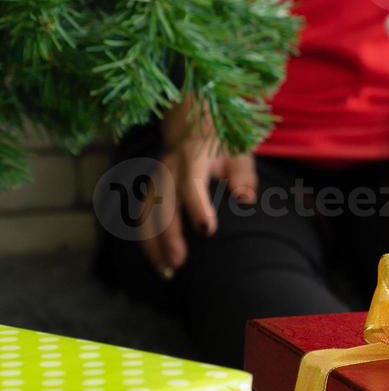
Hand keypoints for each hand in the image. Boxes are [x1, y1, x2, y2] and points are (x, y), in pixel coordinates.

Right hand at [140, 96, 256, 278]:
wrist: (193, 118)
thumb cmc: (224, 141)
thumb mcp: (240, 150)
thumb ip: (243, 174)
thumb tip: (245, 200)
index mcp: (193, 155)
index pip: (192, 182)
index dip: (197, 207)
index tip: (207, 231)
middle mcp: (168, 166)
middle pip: (162, 203)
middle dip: (168, 235)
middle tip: (179, 263)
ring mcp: (155, 177)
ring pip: (145, 213)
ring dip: (153, 244)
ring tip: (168, 271)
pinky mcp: (149, 188)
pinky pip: (141, 217)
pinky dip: (147, 241)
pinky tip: (158, 263)